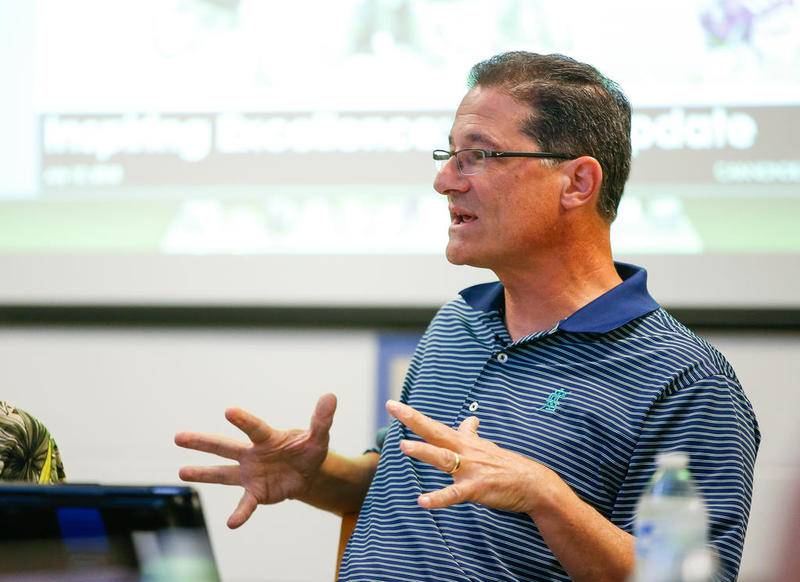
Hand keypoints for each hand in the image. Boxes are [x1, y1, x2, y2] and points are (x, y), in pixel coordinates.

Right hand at [175, 393, 336, 527]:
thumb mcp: (319, 437)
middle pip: (225, 446)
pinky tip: (231, 524)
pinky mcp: (255, 492)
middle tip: (178, 436)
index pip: (254, 428)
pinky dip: (239, 513)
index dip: (243, 420)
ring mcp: (250, 473)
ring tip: (181, 471)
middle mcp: (252, 453)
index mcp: (267, 437)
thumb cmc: (308, 450)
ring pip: (223, 473)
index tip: (228, 411)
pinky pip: (245, 504)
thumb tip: (330, 397)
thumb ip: (322, 420)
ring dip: (203, 473)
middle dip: (202, 442)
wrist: (307, 472)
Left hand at [386, 399, 555, 514]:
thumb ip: (472, 434)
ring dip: (424, 451)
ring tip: (404, 446)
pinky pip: (454, 494)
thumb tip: (471, 419)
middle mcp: (465, 450)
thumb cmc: (506, 465)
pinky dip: (438, 498)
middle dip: (413, 419)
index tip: (392, 405)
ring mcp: (470, 468)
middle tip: (393, 407)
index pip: (434, 426)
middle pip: (435, 431)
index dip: (413, 416)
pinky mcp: (477, 488)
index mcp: (464, 442)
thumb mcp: (487, 446)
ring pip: (443, 457)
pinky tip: (422, 501)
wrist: (532, 483)